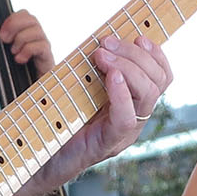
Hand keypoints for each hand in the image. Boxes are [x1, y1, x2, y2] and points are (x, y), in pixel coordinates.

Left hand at [0, 11, 54, 77]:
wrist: (27, 91)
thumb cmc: (16, 72)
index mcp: (25, 32)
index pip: (23, 14)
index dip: (12, 19)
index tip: (0, 33)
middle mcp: (36, 37)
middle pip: (31, 18)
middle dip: (14, 25)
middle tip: (4, 39)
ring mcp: (43, 46)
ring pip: (36, 30)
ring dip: (21, 39)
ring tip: (13, 52)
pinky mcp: (48, 57)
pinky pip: (41, 46)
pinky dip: (28, 50)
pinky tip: (19, 60)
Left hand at [11, 33, 171, 195]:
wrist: (35, 158)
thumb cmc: (55, 119)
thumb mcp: (79, 86)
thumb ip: (95, 69)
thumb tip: (101, 40)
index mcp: (132, 104)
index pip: (162, 77)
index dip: (156, 55)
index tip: (139, 37)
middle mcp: (135, 120)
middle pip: (157, 82)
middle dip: (135, 55)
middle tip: (106, 43)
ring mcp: (124, 134)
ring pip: (147, 96)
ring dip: (127, 67)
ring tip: (101, 55)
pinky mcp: (107, 144)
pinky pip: (126, 118)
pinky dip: (121, 93)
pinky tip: (111, 76)